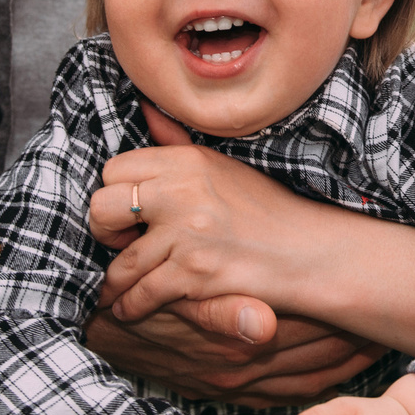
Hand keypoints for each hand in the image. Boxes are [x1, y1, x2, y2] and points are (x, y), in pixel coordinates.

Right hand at [84, 304, 382, 405]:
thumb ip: (218, 311)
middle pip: (317, 358)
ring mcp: (237, 389)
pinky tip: (341, 369)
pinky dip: (319, 384)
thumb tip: (263, 323)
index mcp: (236, 349)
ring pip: (308, 380)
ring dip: (344, 362)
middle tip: (395, 322)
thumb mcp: (170, 304)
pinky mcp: (227, 394)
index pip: (308, 333)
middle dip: (355, 339)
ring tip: (379, 342)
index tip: (379, 301)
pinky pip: (286, 396)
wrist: (95, 349)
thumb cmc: (135, 311)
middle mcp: (242, 375)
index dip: (345, 318)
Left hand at [91, 103, 331, 320]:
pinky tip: (132, 308)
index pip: (115, 170)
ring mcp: (189, 233)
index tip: (129, 216)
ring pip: (121, 261)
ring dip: (116, 282)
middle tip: (122, 245)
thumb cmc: (266, 211)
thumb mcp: (220, 167)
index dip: (115, 195)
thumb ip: (176, 143)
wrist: (311, 252)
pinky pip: (143, 293)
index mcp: (187, 161)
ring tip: (118, 290)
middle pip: (103, 207)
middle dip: (104, 231)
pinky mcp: (196, 272)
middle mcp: (183, 191)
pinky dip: (133, 306)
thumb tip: (145, 106)